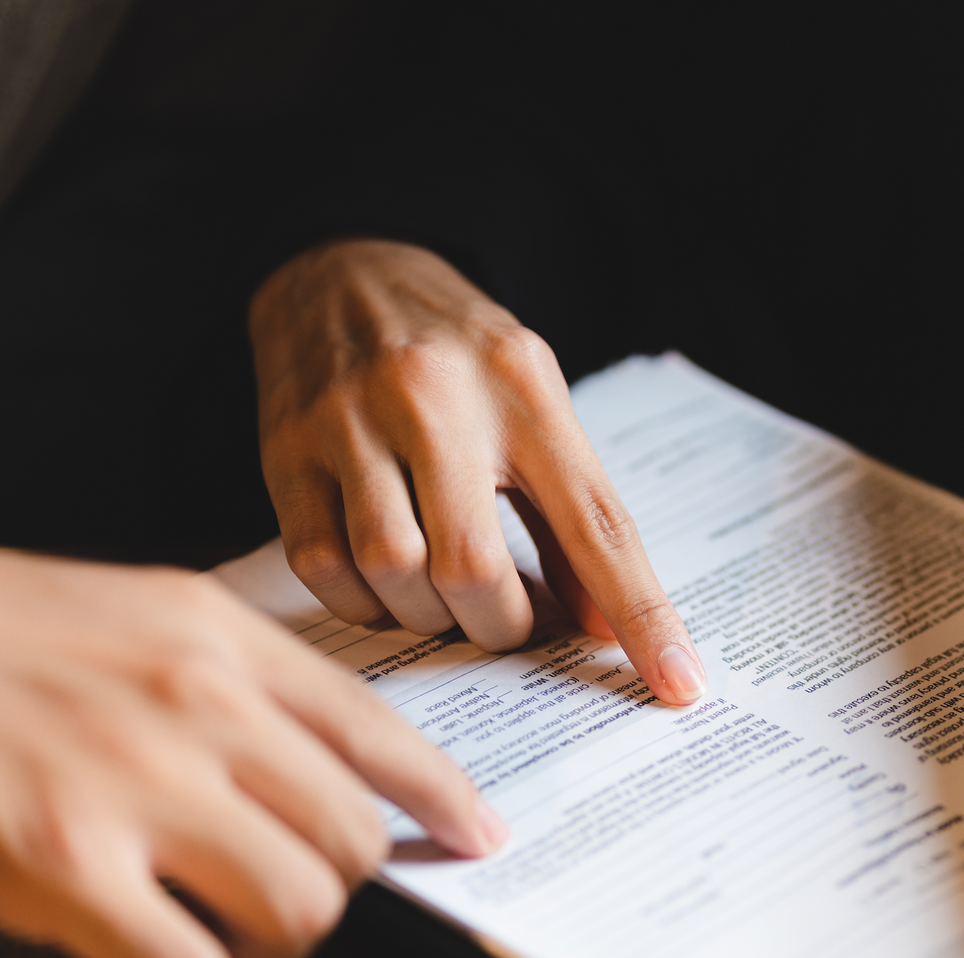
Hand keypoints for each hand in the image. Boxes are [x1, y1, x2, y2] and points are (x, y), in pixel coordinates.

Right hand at [0, 512, 500, 957]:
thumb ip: (215, 681)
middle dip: (335, 897)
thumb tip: (283, 771)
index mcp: (217, 634)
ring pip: (302, 908)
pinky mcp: (64, 863)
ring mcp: (140, 782)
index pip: (379, 727)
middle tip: (280, 917)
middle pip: (352, 836)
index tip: (475, 836)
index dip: (441, 796)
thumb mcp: (122, 612)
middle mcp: (201, 702)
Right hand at [249, 239, 706, 702]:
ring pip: (394, 573)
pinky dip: (364, 600)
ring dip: (429, 617)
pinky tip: (386, 582)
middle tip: (510, 621)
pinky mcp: (284, 448)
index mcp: (523, 387)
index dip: (642, 615)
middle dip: (500, 627)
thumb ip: (571, 512)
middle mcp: (435, 397)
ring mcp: (349, 420)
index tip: (678, 685)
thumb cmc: (456, 353)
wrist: (335, 265)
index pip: (597, 524)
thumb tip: (605, 627)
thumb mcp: (534, 403)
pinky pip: (323, 565)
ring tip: (446, 598)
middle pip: (474, 569)